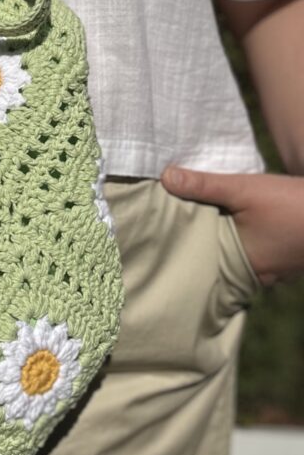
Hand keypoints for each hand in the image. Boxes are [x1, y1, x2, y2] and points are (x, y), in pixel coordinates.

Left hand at [160, 167, 303, 286]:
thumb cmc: (292, 204)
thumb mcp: (244, 188)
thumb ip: (204, 185)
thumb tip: (165, 177)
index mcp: (242, 265)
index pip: (202, 268)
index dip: (183, 256)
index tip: (163, 247)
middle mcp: (259, 277)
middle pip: (220, 267)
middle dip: (203, 253)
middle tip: (174, 240)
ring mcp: (277, 272)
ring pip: (241, 263)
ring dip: (226, 250)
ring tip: (202, 234)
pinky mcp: (288, 261)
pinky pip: (258, 258)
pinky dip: (246, 247)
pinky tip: (240, 233)